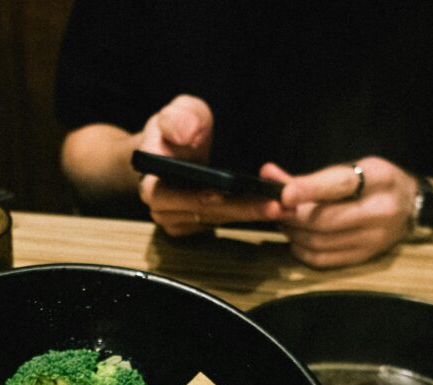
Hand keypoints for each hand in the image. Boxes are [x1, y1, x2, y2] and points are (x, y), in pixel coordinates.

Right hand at [136, 95, 282, 235]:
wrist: (173, 146)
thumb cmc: (176, 128)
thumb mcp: (177, 111)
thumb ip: (178, 118)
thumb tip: (186, 134)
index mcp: (150, 181)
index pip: (171, 195)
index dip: (198, 195)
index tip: (226, 192)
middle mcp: (161, 208)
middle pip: (202, 212)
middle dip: (240, 209)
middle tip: (274, 205)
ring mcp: (177, 220)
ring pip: (216, 220)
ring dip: (249, 215)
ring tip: (282, 208)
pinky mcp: (193, 225)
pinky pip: (221, 222)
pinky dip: (245, 215)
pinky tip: (270, 208)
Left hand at [262, 157, 418, 266]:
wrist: (415, 208)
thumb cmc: (376, 184)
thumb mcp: (353, 169)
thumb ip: (311, 176)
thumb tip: (267, 175)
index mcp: (378, 180)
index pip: (339, 185)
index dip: (308, 190)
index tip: (283, 194)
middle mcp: (379, 212)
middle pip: (323, 220)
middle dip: (292, 216)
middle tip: (276, 209)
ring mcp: (373, 239)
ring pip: (319, 242)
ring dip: (294, 233)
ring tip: (285, 221)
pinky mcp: (364, 258)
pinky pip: (323, 260)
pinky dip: (303, 250)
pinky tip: (297, 240)